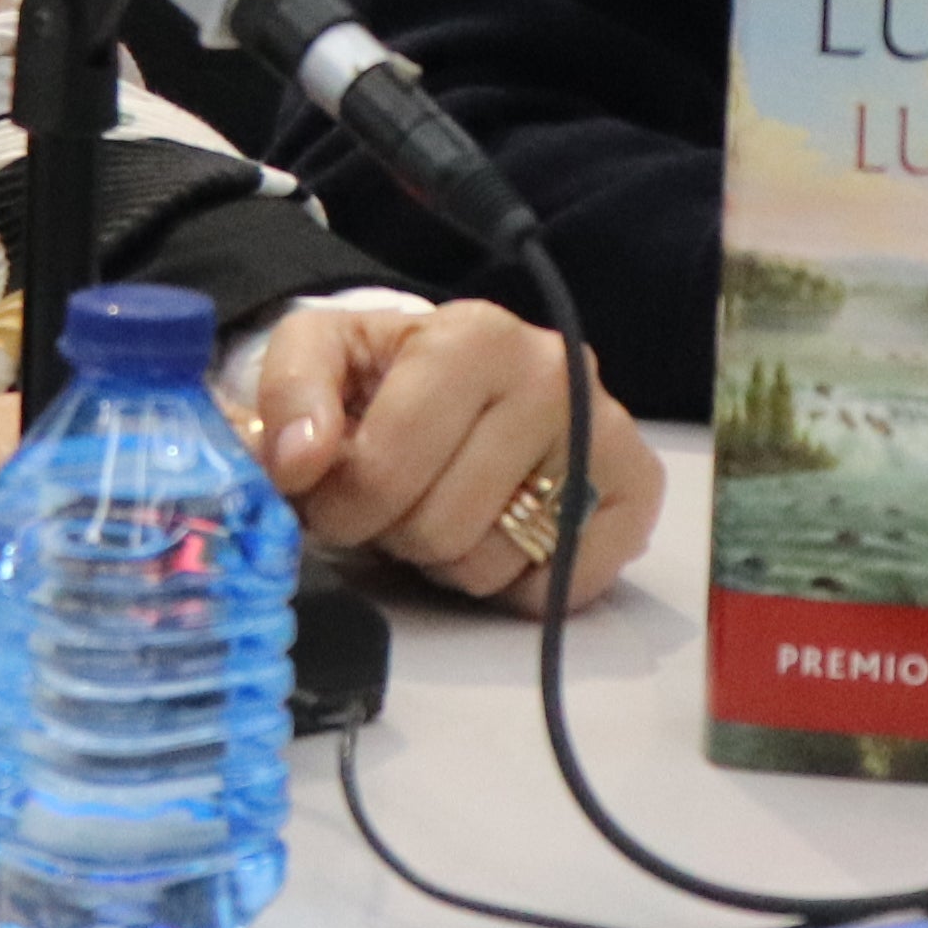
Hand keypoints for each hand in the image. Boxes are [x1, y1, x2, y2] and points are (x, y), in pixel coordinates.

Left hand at [247, 297, 661, 610]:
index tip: (332, 498)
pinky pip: (555, 590)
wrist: (476, 375)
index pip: (384, 469)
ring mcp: (606, 435)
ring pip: (492, 564)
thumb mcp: (327, 353)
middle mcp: (556, 375)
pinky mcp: (637, 494)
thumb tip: (297, 461)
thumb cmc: (397, 373)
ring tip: (449, 509)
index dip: (340, 505)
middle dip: (395, 532)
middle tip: (394, 506)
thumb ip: (290, 392)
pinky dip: (513, 585)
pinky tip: (500, 532)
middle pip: (439, 526)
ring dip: (449, 560)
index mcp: (475, 336)